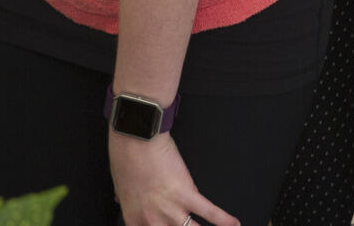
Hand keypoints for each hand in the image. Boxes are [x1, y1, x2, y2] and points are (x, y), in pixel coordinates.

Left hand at [109, 133, 236, 225]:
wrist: (135, 136)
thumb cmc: (125, 155)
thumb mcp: (119, 183)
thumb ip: (125, 199)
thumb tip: (122, 200)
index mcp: (134, 218)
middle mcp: (153, 219)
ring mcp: (171, 209)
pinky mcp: (187, 194)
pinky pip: (210, 212)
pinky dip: (225, 220)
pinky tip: (233, 224)